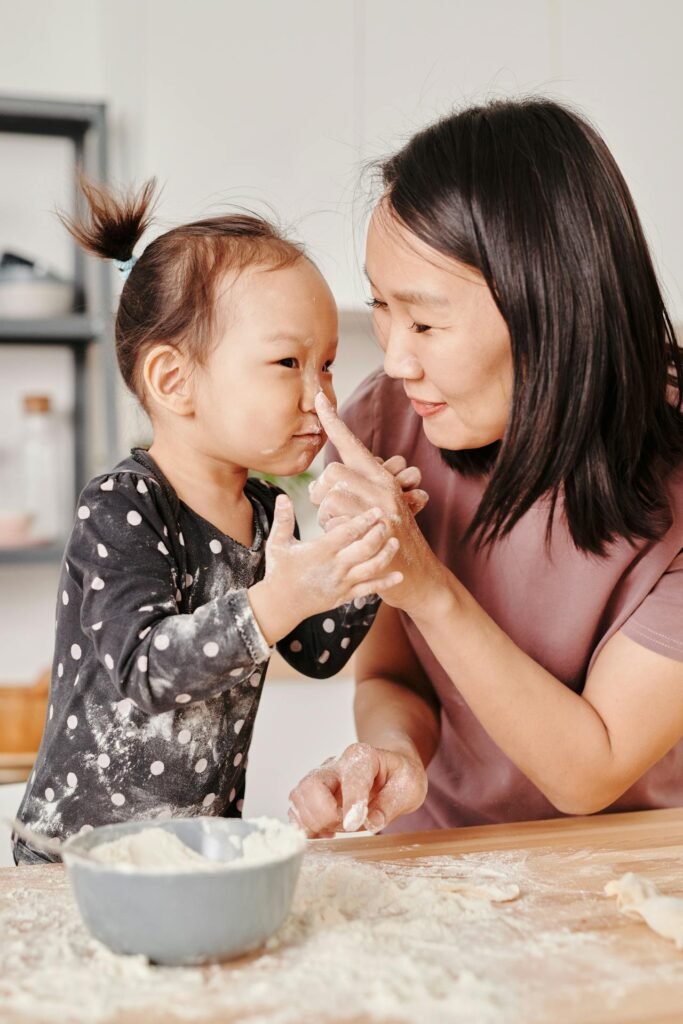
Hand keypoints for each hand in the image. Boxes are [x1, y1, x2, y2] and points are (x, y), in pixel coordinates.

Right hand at [248, 495, 402, 642]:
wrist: (281, 605)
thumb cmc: (279, 572)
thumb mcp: (277, 544)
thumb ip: (283, 519)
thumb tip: (282, 496)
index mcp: (320, 551)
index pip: (347, 532)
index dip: (364, 520)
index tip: (377, 510)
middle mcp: (335, 566)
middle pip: (365, 548)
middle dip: (379, 534)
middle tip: (388, 522)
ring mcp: (342, 583)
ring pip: (371, 568)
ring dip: (386, 554)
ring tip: (396, 542)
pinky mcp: (345, 596)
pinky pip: (369, 589)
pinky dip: (386, 582)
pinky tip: (399, 576)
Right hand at [288, 741, 427, 836]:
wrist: (390, 769)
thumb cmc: (400, 776)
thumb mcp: (410, 787)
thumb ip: (391, 804)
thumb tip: (371, 823)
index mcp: (362, 757)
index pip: (351, 778)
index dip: (351, 803)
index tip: (353, 825)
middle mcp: (335, 765)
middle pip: (311, 784)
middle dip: (322, 813)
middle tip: (343, 827)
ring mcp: (320, 779)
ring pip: (298, 797)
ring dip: (312, 821)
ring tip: (335, 829)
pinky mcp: (313, 795)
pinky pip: (296, 811)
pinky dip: (305, 826)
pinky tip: (326, 832)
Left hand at [310, 392, 443, 613]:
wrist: (420, 576)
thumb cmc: (392, 540)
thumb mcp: (383, 507)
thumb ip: (360, 488)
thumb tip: (329, 478)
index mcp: (382, 478)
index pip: (352, 444)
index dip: (333, 421)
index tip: (318, 397)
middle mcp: (384, 487)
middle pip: (333, 471)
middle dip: (322, 491)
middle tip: (330, 510)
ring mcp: (382, 509)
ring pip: (331, 496)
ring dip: (326, 516)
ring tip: (342, 528)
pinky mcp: (376, 530)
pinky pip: (335, 521)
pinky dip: (333, 532)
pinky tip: (348, 541)